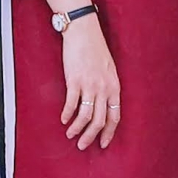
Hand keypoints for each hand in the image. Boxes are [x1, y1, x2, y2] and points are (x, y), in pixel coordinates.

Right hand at [55, 15, 119, 150]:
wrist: (84, 31)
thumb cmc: (96, 48)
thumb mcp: (109, 69)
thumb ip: (107, 86)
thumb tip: (102, 103)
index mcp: (114, 86)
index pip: (114, 116)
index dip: (108, 132)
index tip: (103, 143)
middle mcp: (104, 88)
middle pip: (99, 120)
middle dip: (91, 136)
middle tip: (83, 145)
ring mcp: (90, 85)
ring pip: (85, 116)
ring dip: (77, 129)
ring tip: (71, 135)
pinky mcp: (75, 80)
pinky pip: (71, 104)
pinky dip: (67, 114)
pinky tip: (63, 119)